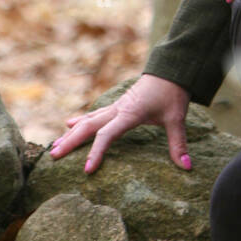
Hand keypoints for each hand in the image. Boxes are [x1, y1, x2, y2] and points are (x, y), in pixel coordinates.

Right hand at [48, 74, 191, 174]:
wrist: (172, 70)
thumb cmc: (173, 93)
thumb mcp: (177, 118)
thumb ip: (178, 144)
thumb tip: (187, 168)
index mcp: (130, 113)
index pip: (108, 134)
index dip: (96, 151)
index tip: (87, 170)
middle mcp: (118, 109)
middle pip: (89, 126)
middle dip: (71, 142)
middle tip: (53, 156)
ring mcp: (116, 106)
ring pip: (88, 119)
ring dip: (71, 133)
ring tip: (54, 146)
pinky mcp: (118, 105)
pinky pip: (94, 114)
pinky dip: (80, 121)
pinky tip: (69, 125)